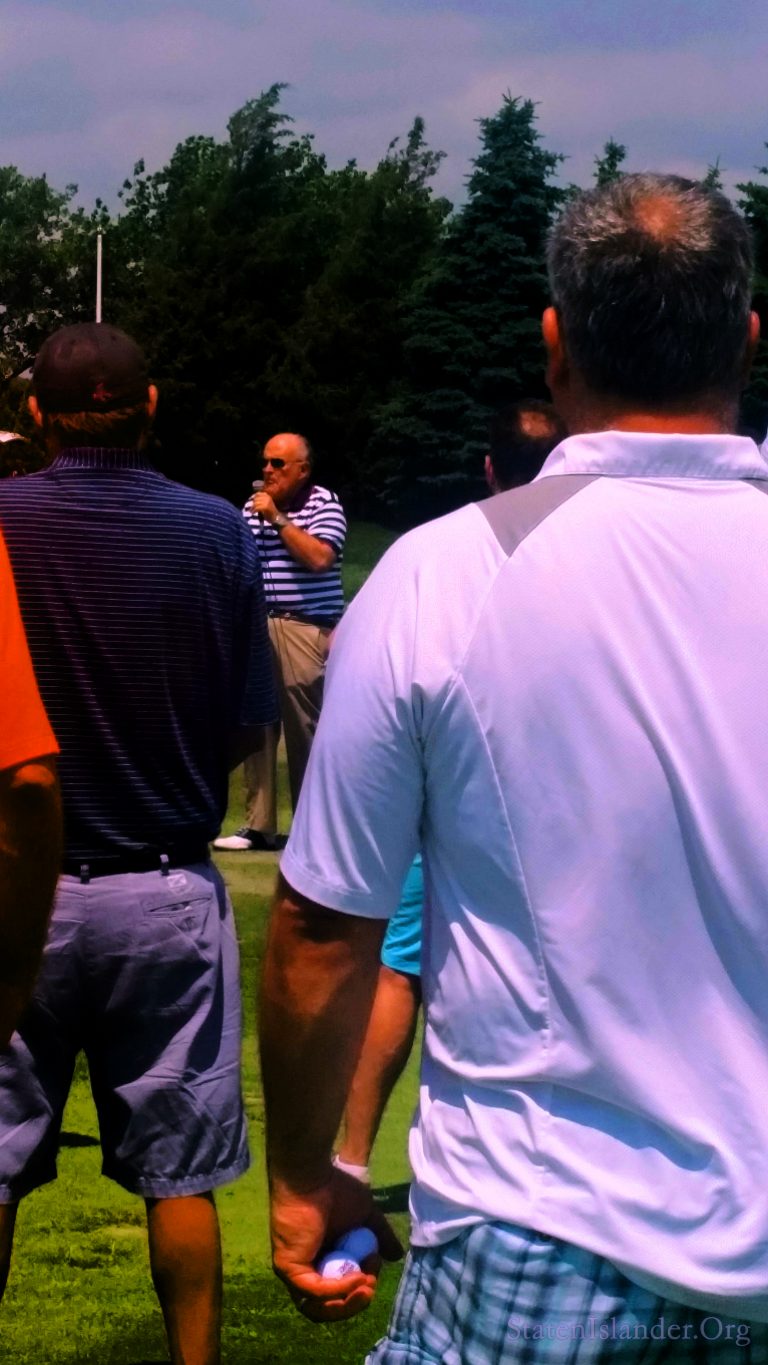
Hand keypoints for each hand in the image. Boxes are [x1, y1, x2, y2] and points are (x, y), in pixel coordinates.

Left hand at [251, 491, 279, 522]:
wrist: (276, 517)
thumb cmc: (269, 512)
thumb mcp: (265, 503)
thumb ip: (260, 500)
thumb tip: (251, 500)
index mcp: (267, 496)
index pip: (257, 494)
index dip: (253, 498)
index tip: (251, 504)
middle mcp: (267, 497)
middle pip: (256, 499)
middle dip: (252, 504)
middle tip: (250, 509)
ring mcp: (267, 502)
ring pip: (256, 503)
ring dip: (252, 508)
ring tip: (251, 512)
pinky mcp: (266, 507)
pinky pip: (257, 508)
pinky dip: (254, 510)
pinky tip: (253, 513)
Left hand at [270, 1163, 402, 1321]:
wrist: (312, 1175)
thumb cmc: (335, 1189)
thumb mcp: (366, 1217)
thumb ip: (380, 1236)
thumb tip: (396, 1256)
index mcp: (320, 1260)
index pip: (337, 1293)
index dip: (358, 1290)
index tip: (375, 1270)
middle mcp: (304, 1269)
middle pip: (327, 1307)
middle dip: (353, 1304)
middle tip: (370, 1289)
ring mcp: (293, 1271)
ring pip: (318, 1307)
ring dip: (346, 1304)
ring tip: (366, 1288)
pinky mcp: (288, 1268)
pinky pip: (316, 1290)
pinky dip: (340, 1289)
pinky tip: (358, 1277)